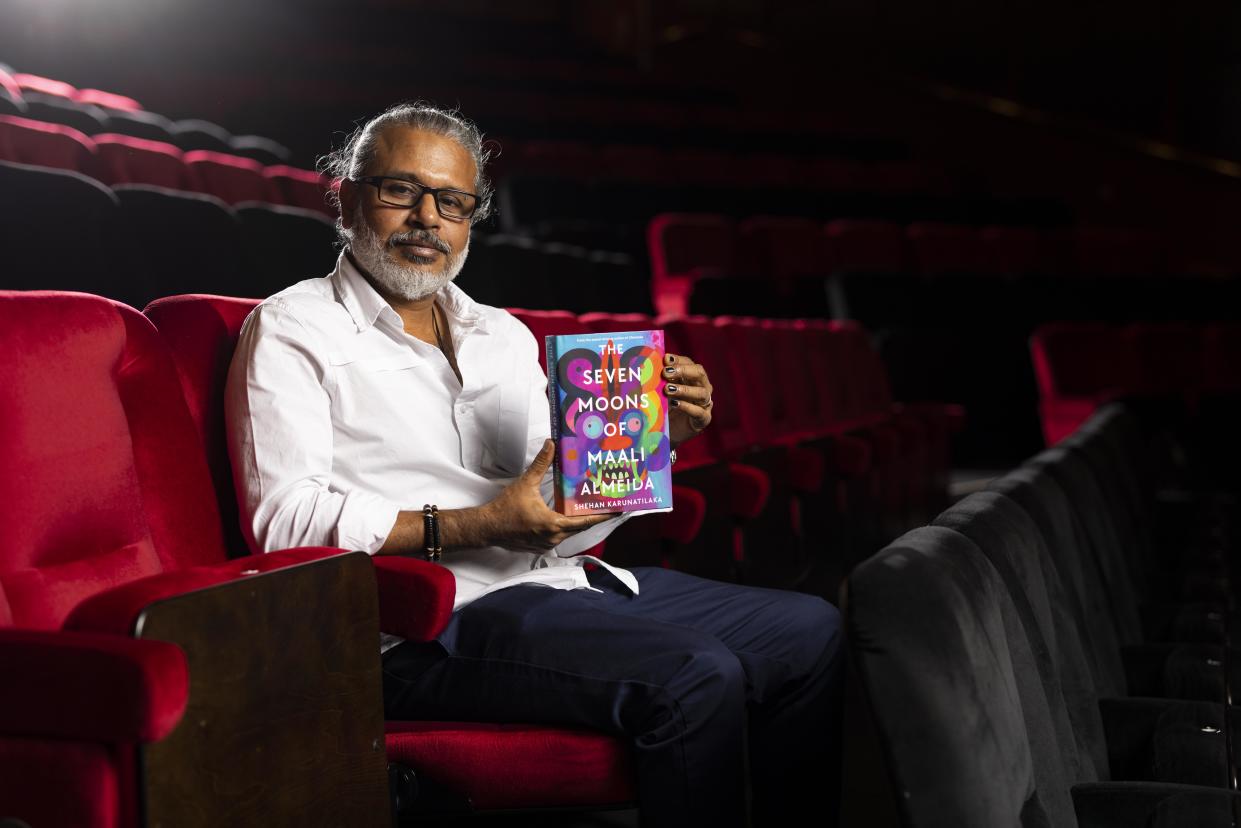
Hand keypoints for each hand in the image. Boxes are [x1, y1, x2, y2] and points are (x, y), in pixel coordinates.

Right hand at [483, 439, 611, 548]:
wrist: (488, 527)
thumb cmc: (505, 508)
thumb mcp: (525, 484)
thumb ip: (540, 464)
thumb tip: (551, 445)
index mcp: (553, 524)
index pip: (584, 522)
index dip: (602, 515)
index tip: (617, 510)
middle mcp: (553, 537)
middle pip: (580, 527)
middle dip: (593, 515)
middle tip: (605, 504)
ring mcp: (547, 543)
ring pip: (570, 532)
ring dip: (578, 521)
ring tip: (589, 507)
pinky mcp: (541, 545)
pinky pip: (559, 535)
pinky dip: (566, 526)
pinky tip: (567, 515)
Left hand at [662, 353, 712, 445]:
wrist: (671, 432)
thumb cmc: (667, 408)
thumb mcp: (662, 392)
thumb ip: (659, 380)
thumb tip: (649, 365)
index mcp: (693, 378)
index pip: (689, 363)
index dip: (678, 360)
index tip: (665, 359)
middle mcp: (702, 388)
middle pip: (700, 374)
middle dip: (684, 370)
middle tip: (666, 372)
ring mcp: (705, 404)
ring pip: (701, 393)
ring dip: (684, 389)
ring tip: (668, 389)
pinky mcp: (703, 419)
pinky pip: (699, 412)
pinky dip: (687, 407)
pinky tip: (675, 404)